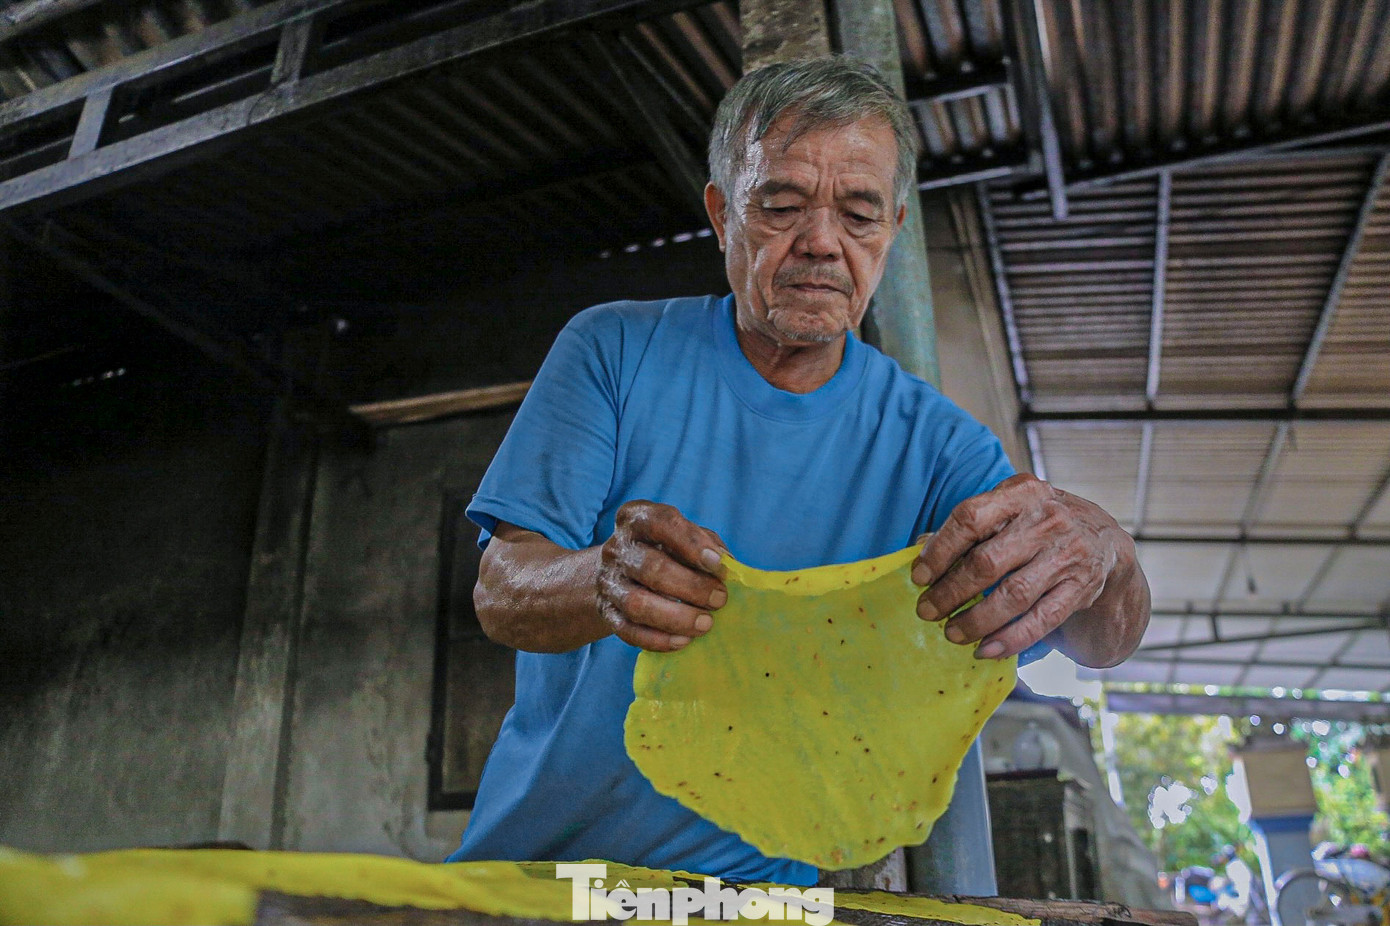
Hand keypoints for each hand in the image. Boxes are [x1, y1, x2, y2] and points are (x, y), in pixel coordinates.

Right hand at [598, 500, 728, 651]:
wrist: (617, 574)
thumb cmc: (663, 551)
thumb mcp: (683, 536)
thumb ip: (707, 543)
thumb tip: (727, 565)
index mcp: (636, 519)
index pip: (660, 522)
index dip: (691, 543)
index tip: (718, 564)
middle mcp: (617, 548)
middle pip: (650, 567)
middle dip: (691, 586)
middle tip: (720, 599)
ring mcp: (608, 582)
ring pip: (637, 603)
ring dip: (676, 617)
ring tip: (706, 624)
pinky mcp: (606, 612)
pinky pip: (628, 631)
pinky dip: (658, 639)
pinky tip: (684, 641)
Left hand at [911, 473, 1141, 661]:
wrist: (1105, 541)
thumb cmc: (1039, 524)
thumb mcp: (1009, 509)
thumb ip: (970, 526)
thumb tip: (921, 545)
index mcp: (1022, 492)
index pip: (971, 518)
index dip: (940, 550)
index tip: (919, 576)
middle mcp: (1048, 520)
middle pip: (987, 561)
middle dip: (951, 591)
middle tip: (927, 611)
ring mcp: (1068, 555)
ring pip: (1013, 595)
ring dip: (976, 619)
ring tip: (951, 632)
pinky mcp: (1081, 589)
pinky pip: (1041, 620)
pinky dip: (1010, 639)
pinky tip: (985, 649)